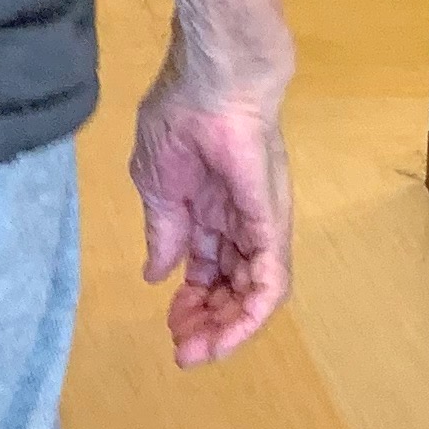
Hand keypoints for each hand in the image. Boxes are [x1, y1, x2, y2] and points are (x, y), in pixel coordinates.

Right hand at [127, 69, 291, 365]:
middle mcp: (239, 225)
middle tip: (183, 351)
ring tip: (200, 350)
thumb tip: (156, 272)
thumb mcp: (156, 182)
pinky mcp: (272, 221)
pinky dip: (252, 311)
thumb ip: (164, 230)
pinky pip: (271, 278)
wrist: (211, 76)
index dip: (189, 304)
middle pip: (231, 289)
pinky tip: (230, 333)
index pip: (206, 272)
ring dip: (229, 328)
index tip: (170, 329)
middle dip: (207, 324)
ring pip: (253, 293)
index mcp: (208, 212)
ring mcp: (259, 224)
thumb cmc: (180, 115)